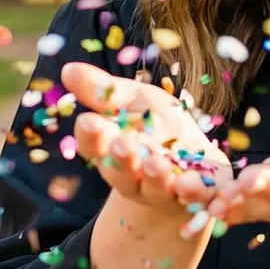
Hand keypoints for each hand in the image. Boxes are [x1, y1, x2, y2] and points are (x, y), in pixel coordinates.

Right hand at [62, 62, 229, 218]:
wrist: (196, 160)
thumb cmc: (158, 126)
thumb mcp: (134, 102)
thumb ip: (105, 92)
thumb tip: (68, 69)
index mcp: (113, 152)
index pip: (95, 147)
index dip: (91, 137)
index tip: (89, 121)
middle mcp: (135, 178)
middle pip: (123, 174)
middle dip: (122, 160)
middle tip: (122, 144)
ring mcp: (166, 191)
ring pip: (157, 189)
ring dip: (156, 178)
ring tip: (157, 164)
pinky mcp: (201, 195)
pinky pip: (200, 199)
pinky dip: (199, 195)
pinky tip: (197, 189)